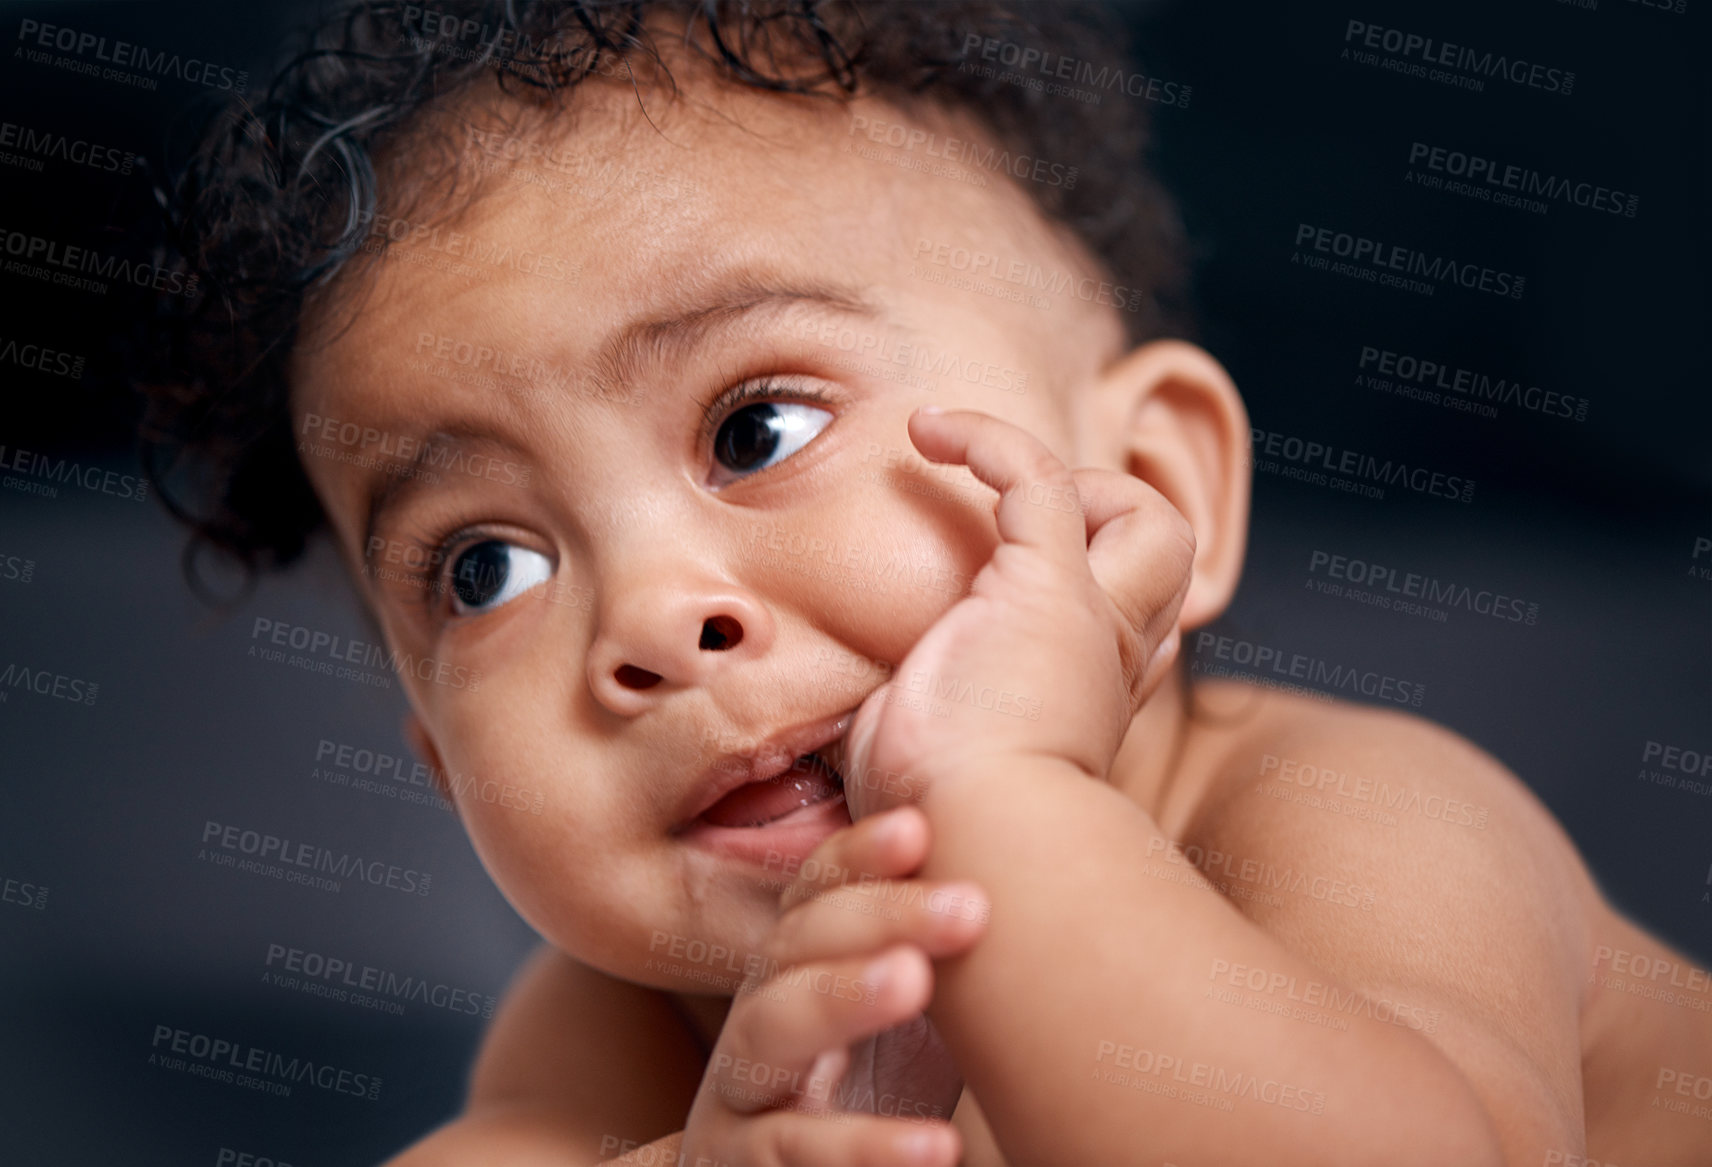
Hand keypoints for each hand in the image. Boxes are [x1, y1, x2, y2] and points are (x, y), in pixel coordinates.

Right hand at [680, 806, 988, 1165]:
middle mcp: (758, 1012)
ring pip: (771, 1027)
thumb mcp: (909, 1021)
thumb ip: (939, 956)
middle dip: (879, 915)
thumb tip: (1035, 879)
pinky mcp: (738, 1162)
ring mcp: (740, 1089)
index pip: (817, 891)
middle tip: (968, 907)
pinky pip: (791, 1149)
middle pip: (797, 942)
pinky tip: (938, 1146)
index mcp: (797, 966)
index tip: (919, 830)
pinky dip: (862, 1148)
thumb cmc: (871, 1096)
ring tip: (916, 981)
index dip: (859, 856)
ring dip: (842, 995)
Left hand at [843, 407, 1193, 817]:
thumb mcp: (935, 757)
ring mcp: (1089, 617)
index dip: (1097, 586)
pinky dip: (987, 439)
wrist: (971, 837)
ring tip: (987, 472)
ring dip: (1081, 483)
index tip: (999, 586)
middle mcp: (1110, 656)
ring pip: (1145, 517)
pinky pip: (1037, 476)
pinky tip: (926, 433)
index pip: (1134, 622)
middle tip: (1021, 523)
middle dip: (1111, 516)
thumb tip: (872, 704)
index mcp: (1089, 697)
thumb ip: (922, 715)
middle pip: (1165, 558)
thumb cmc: (939, 824)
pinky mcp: (1047, 584)